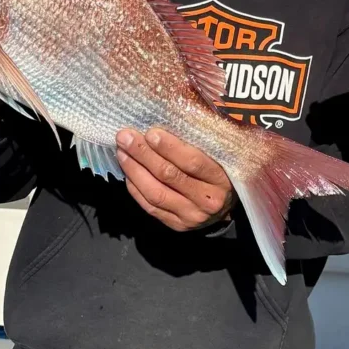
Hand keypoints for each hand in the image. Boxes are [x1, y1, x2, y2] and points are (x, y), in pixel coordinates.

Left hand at [116, 128, 234, 230]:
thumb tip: (166, 122)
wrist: (227, 206)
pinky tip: (128, 173)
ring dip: (134, 171)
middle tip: (125, 137)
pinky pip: (150, 207)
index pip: (192, 162)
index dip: (169, 147)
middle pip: (169, 176)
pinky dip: (135, 189)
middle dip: (144, 154)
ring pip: (156, 193)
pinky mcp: (177, 226)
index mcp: (222, 178)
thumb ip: (199, 143)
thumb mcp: (220, 156)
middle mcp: (207, 201)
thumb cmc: (222, 171)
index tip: (150, 132)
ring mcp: (191, 216)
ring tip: (121, 152)